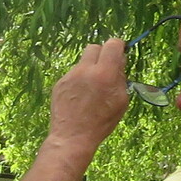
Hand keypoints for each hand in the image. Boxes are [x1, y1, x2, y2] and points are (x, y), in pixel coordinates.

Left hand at [47, 38, 130, 152]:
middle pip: (94, 47)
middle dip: (102, 54)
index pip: (112, 44)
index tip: (120, 54)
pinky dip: (79, 80)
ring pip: (83, 62)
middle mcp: (85, 70)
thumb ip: (120, 78)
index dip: (118, 47)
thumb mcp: (121, 101)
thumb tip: (119, 61)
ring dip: (90, 69)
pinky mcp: (59, 83)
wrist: (72, 136)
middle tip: (106, 69)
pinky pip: (73, 74)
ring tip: (92, 89)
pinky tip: (80, 97)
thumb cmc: (101, 122)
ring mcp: (70, 76)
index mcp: (104, 74)